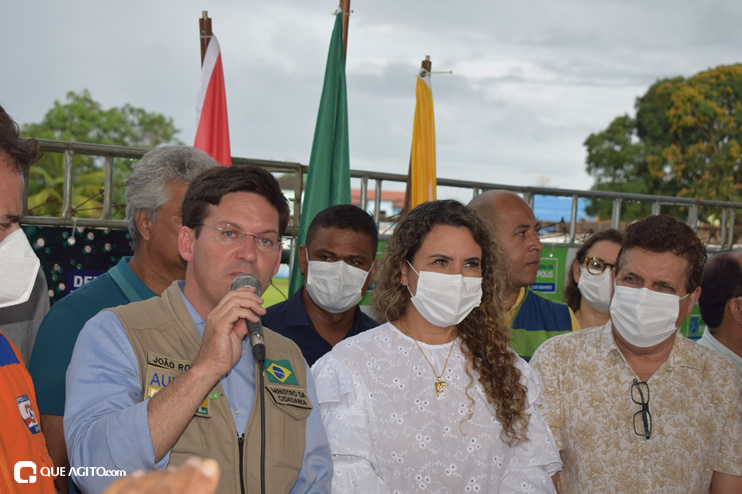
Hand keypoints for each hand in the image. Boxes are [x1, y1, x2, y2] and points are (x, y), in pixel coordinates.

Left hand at [102, 457, 219, 492]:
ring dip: (160, 477)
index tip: (210, 465)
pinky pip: (116, 490)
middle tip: (197, 462)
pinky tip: (139, 474)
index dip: (201, 485)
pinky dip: (130, 481)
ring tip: (174, 469)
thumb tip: (201, 476)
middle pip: (165, 491)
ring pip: (140, 488)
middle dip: (183, 475)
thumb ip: (190, 492)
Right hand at [193, 287, 264, 377]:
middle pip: (233, 295)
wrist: (210, 367)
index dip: (244, 291)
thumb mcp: (235, 337)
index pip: (230, 296)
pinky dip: (248, 313)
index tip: (255, 292)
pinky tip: (254, 319)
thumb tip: (249, 318)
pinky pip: (235, 312)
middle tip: (261, 303)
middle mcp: (215, 314)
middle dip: (250, 296)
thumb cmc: (221, 355)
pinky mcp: (219, 326)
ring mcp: (216, 319)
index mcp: (217, 315)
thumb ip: (241, 326)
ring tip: (260, 311)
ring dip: (251, 303)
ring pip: (235, 301)